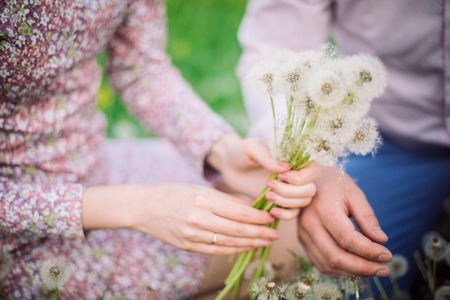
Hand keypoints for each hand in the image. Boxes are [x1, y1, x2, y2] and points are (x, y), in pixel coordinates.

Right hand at [82, 184, 280, 254]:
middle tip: (275, 234)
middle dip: (260, 233)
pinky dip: (234, 250)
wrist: (145, 208)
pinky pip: (216, 251)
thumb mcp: (200, 190)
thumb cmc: (174, 194)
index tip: (271, 217)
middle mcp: (199, 218)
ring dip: (250, 243)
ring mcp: (193, 234)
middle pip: (237, 229)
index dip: (259, 217)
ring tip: (265, 243)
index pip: (239, 212)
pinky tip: (246, 248)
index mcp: (203, 199)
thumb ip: (225, 200)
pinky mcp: (188, 246)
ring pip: (229, 242)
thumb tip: (252, 208)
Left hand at [206, 133, 319, 219]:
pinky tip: (272, 211)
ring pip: (303, 202)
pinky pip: (293, 214)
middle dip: (291, 192)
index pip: (313, 171)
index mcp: (295, 159)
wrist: (229, 166)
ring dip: (286, 202)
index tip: (280, 176)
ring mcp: (291, 190)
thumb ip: (267, 157)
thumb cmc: (242, 152)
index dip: (300, 178)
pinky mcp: (281, 202)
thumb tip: (286, 167)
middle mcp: (297, 175)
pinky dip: (285, 215)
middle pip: (310, 190)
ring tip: (267, 196)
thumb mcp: (252, 149)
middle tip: (269, 186)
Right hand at [297, 166, 391, 276]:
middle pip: (335, 256)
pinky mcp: (302, 241)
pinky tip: (356, 268)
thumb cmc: (333, 183)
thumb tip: (381, 240)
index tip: (388, 255)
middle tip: (384, 269)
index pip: (347, 238)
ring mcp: (303, 234)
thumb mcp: (353, 192)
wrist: (304, 180)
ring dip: (352, 272)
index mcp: (323, 208)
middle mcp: (309, 224)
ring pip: (327, 264)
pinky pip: (320, 263)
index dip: (369, 251)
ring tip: (373, 270)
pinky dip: (340, 271)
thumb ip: (366, 216)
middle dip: (363, 267)